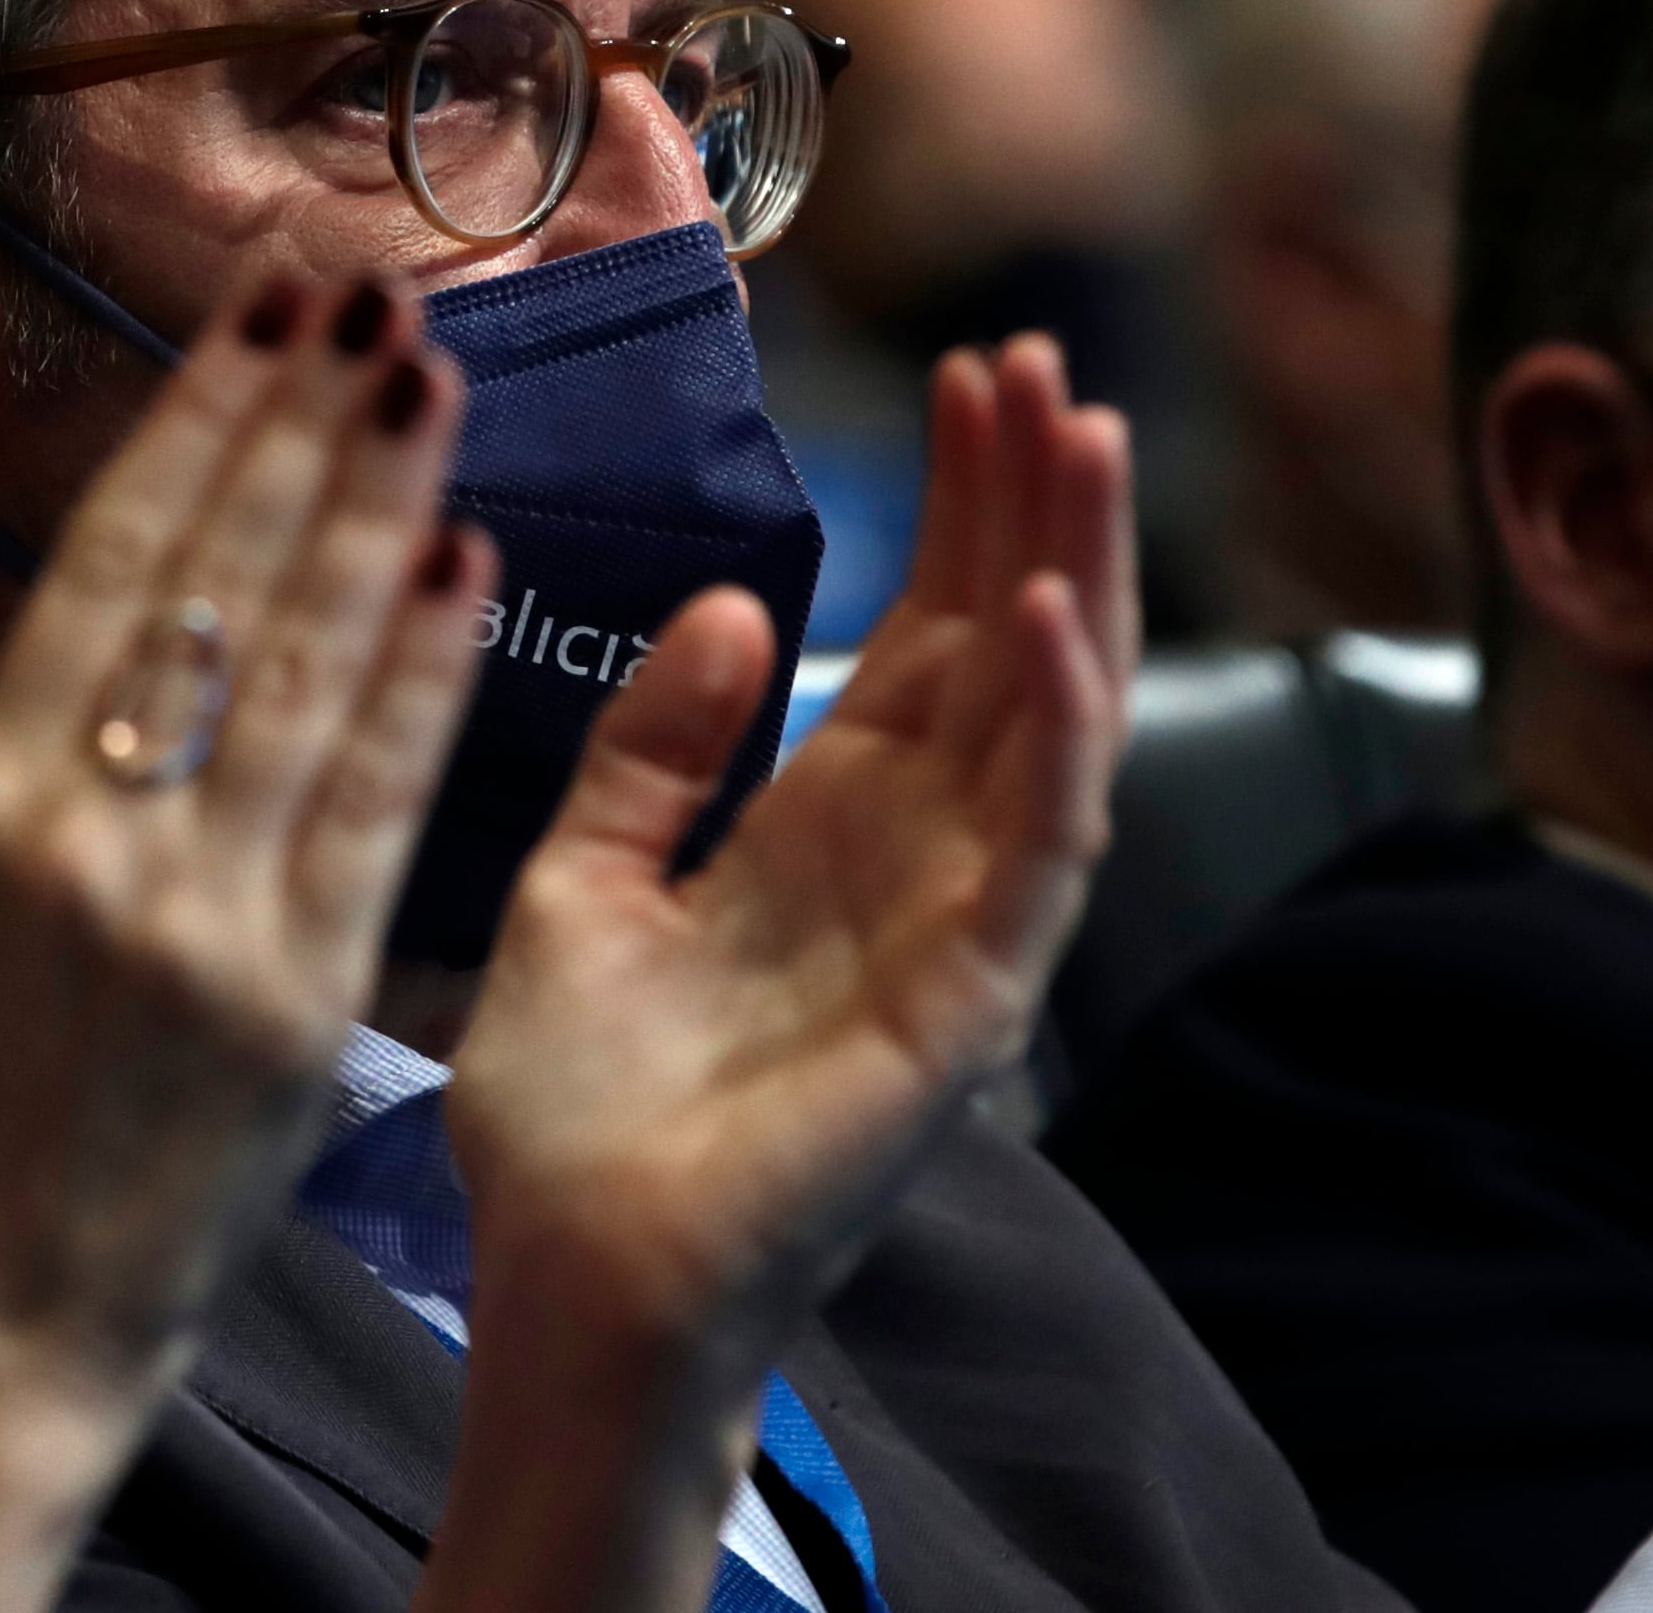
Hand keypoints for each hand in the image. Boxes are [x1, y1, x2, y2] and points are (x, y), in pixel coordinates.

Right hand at [0, 272, 491, 1612]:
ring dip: (384, 506)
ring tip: (437, 374)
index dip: (202, 418)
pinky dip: (429, 675)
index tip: (268, 305)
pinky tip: (469, 561)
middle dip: (309, 421)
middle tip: (379, 287)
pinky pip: (385, 797)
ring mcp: (219, 910)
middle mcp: (106, 837)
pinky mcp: (313, 987)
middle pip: (231, 584)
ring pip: (321, 666)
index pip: (119, 564)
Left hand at [421, 334, 1132, 1612]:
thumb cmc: (574, 1116)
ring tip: (1085, 436)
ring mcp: (954, 931)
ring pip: (1051, 722)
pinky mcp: (963, 1010)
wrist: (567, 1291)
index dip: (959, 505)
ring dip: (1075, 576)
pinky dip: (1055, 735)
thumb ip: (657, 749)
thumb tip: (733, 602)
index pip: (930, 633)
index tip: (973, 373)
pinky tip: (1049, 620)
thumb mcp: (580, 880)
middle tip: (1047, 361)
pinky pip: (1034, 853)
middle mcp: (915, 862)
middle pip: (1009, 648)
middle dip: (1034, 503)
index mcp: (829, 828)